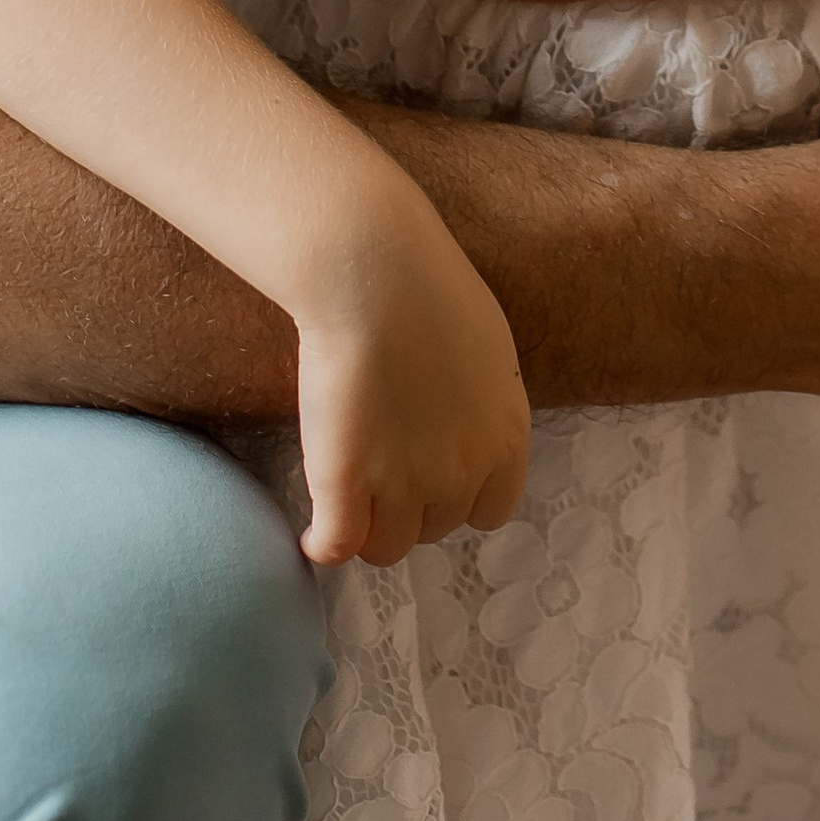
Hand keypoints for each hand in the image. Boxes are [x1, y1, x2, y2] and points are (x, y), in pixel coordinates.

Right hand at [291, 184, 533, 567]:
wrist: (374, 273)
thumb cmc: (430, 289)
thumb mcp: (488, 349)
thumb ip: (483, 401)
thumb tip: (462, 421)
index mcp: (505, 437)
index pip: (492, 509)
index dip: (460, 496)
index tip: (432, 472)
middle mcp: (463, 472)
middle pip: (437, 526)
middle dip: (412, 505)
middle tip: (380, 466)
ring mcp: (404, 486)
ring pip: (388, 547)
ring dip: (369, 528)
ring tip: (347, 498)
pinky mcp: (346, 486)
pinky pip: (338, 547)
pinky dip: (324, 547)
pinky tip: (314, 536)